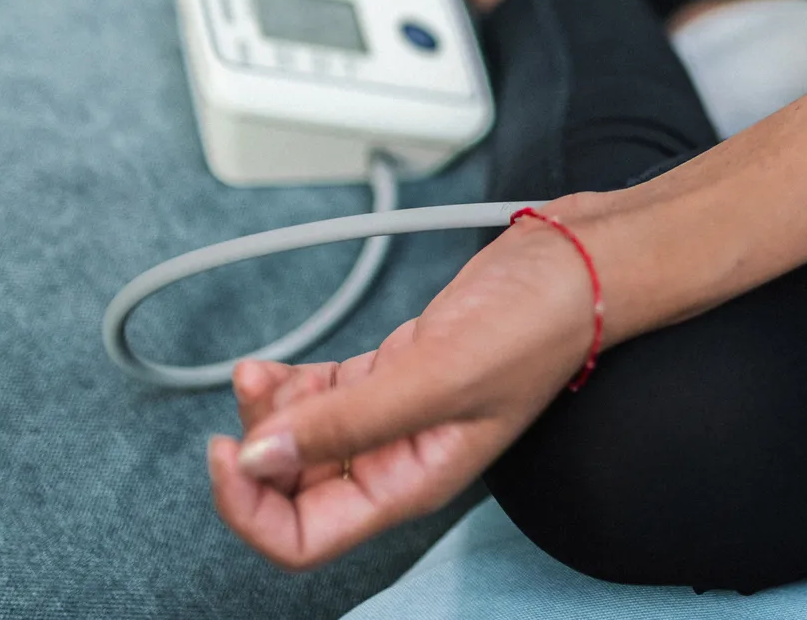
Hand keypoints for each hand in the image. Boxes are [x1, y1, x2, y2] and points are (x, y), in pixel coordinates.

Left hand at [206, 219, 597, 569]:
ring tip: (264, 370)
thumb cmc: (535, 325)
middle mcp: (397, 461)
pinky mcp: (393, 373)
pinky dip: (289, 385)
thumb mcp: (438, 376)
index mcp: (411, 485)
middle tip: (253, 392)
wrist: (579, 265)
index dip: (252, 510)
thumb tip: (257, 458)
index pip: (305, 540)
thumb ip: (348, 421)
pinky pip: (320, 398)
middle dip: (257, 447)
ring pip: (301, 439)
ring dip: (270, 411)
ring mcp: (394, 416)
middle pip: (293, 491)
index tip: (227, 452)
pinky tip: (279, 364)